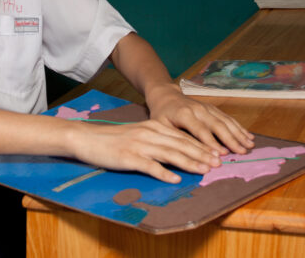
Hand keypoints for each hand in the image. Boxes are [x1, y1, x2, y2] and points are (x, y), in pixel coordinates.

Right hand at [68, 118, 224, 183]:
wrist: (88, 138)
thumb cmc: (113, 138)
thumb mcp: (138, 133)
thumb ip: (157, 139)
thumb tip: (177, 150)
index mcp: (153, 126)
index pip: (182, 136)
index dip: (201, 145)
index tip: (216, 154)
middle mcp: (149, 133)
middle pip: (180, 144)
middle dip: (201, 154)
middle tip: (217, 163)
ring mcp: (140, 145)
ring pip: (170, 154)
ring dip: (189, 163)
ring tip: (204, 170)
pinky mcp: (129, 157)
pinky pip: (150, 166)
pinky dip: (164, 173)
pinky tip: (175, 179)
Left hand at [145, 83, 254, 156]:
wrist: (166, 95)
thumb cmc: (162, 114)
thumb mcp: (161, 126)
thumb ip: (174, 138)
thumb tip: (187, 156)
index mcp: (184, 114)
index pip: (200, 131)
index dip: (211, 143)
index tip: (222, 156)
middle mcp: (199, 109)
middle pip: (217, 125)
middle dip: (231, 140)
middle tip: (242, 152)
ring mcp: (207, 107)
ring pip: (225, 121)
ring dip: (239, 133)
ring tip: (249, 145)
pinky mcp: (212, 108)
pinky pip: (227, 118)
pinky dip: (239, 127)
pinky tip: (248, 135)